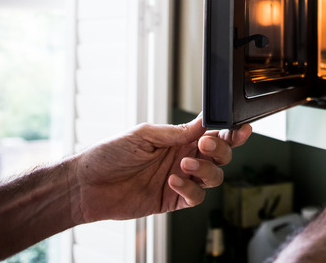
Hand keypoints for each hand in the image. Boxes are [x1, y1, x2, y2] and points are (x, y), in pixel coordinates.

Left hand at [70, 115, 251, 222]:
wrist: (86, 185)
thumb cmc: (108, 155)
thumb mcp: (144, 134)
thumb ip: (176, 132)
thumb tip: (203, 124)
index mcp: (179, 139)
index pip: (213, 133)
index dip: (230, 131)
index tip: (239, 129)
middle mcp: (183, 158)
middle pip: (221, 155)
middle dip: (221, 149)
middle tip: (205, 144)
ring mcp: (181, 180)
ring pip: (214, 177)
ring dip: (205, 169)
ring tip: (184, 165)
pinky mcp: (173, 200)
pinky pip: (196, 197)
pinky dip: (189, 189)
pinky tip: (172, 182)